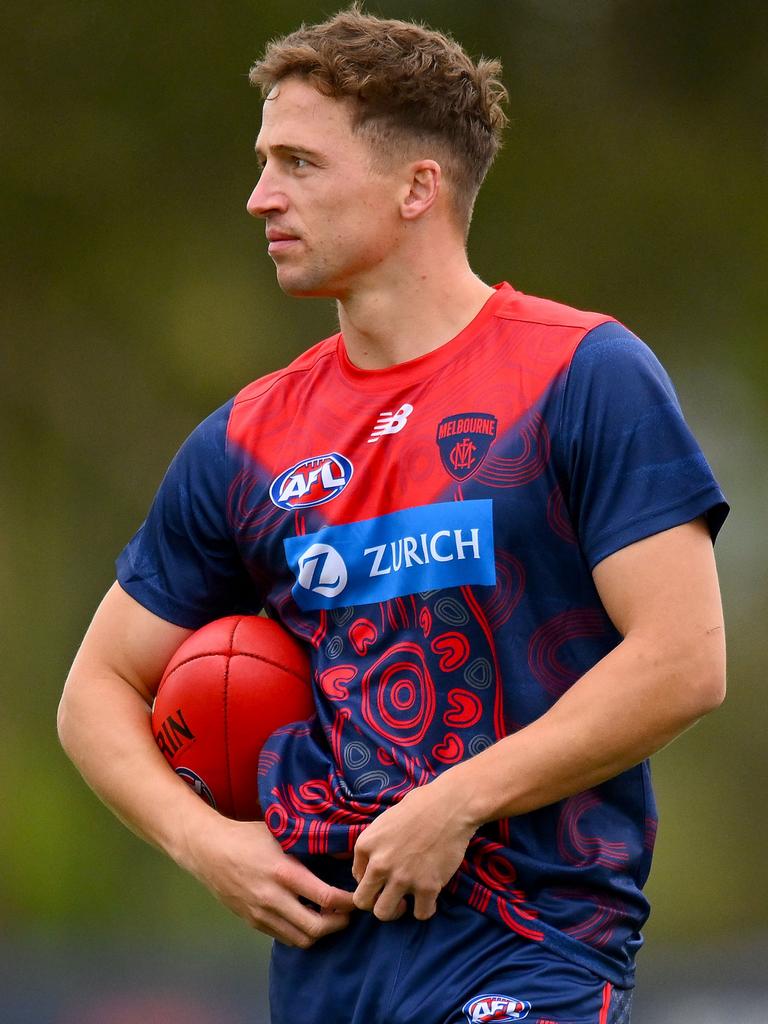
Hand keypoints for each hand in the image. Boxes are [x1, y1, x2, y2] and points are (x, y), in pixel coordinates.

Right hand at [184, 816, 355, 946]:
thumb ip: (309, 846)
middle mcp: (273, 898)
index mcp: (284, 872)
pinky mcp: (253, 922)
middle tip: (347, 913)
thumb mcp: (281, 834)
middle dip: (338, 923)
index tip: (356, 898)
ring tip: (329, 916)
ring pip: (301, 939)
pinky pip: (284, 937)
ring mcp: (261, 914)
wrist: (209, 851)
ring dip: (320, 932)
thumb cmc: (248, 837)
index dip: (347, 902)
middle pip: (316, 927)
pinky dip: (301, 933)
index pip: (326, 897)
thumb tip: (343, 852)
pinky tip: (307, 917)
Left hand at [351, 776, 476, 921]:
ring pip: (384, 913)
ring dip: (395, 910)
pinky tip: (429, 898)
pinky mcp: (427, 887)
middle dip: (375, 901)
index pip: (357, 877)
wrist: (451, 805)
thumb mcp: (385, 820)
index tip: (385, 876)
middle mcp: (379, 864)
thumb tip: (370, 865)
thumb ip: (374, 845)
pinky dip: (425, 909)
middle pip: (363, 902)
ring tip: (406, 900)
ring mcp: (402, 878)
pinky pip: (420, 914)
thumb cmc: (420, 806)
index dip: (371, 879)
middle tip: (390, 895)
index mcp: (366, 845)